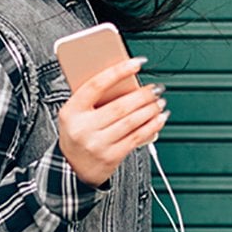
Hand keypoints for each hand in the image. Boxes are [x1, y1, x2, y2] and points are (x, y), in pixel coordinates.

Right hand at [56, 57, 169, 187]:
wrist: (71, 167)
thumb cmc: (76, 133)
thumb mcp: (74, 113)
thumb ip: (92, 97)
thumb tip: (123, 77)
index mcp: (71, 111)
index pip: (96, 85)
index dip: (118, 72)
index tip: (136, 63)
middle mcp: (83, 128)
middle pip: (119, 106)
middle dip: (143, 95)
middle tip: (155, 88)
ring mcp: (97, 144)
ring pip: (131, 122)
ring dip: (150, 109)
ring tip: (159, 101)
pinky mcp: (111, 157)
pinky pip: (136, 138)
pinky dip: (151, 126)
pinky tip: (159, 118)